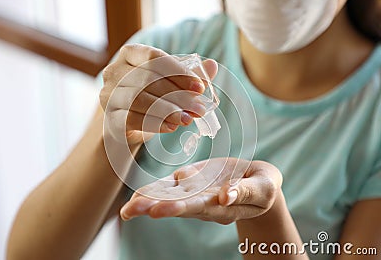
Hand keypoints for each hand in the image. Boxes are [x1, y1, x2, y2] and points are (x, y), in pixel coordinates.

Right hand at [100, 44, 217, 144]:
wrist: (128, 124)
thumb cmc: (151, 96)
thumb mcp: (171, 83)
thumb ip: (189, 74)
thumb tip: (212, 65)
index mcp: (130, 54)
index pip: (154, 58)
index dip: (179, 72)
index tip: (200, 87)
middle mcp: (114, 71)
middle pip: (147, 79)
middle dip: (178, 95)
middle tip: (199, 108)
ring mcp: (108, 95)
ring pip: (139, 99)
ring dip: (168, 110)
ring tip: (187, 119)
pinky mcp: (109, 118)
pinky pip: (132, 119)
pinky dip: (155, 123)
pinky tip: (171, 126)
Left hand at [120, 158, 282, 224]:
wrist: (258, 183)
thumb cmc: (264, 187)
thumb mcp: (263, 188)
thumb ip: (244, 192)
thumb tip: (224, 198)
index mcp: (221, 206)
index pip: (196, 207)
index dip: (176, 207)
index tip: (156, 211)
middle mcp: (204, 203)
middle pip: (176, 205)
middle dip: (153, 207)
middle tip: (130, 211)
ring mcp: (197, 193)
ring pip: (170, 196)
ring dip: (148, 200)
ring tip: (128, 206)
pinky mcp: (194, 181)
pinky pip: (173, 185)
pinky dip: (156, 188)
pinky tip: (140, 193)